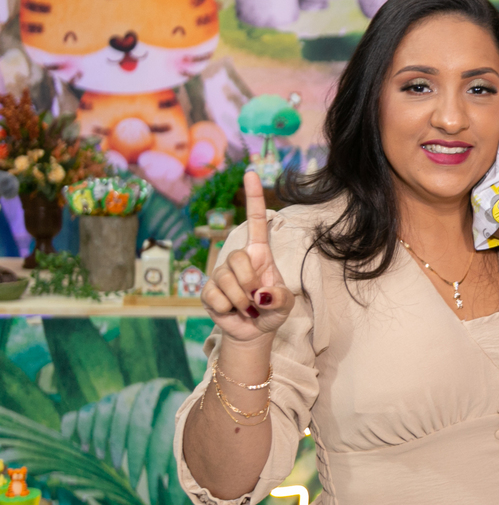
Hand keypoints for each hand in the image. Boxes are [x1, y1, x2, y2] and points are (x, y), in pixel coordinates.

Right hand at [201, 171, 295, 342]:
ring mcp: (220, 274)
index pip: (255, 221)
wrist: (254, 331)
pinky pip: (216, 297)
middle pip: (238, 258)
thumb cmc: (271, 310)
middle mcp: (238, 259)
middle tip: (257, 299)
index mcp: (260, 254)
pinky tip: (232, 312)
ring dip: (241, 300)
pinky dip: (229, 310)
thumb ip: (281, 299)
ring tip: (247, 308)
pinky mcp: (207, 292)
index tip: (250, 173)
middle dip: (250, 283)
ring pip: (226, 279)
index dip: (253, 197)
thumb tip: (262, 294)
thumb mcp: (285, 305)